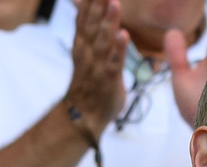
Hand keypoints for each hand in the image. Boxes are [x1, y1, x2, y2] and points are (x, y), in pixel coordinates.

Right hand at [64, 0, 128, 134]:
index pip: (84, 16)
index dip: (88, 1)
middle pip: (92, 24)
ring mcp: (96, 66)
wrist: (83, 115)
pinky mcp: (108, 80)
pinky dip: (118, 50)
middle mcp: (87, 52)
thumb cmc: (89, 80)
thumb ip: (87, 27)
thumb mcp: (85, 50)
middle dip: (98, 4)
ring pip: (102, 41)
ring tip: (114, 3)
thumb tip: (83, 3)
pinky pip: (114, 63)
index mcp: (82, 43)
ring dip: (108, 22)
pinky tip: (124, 35)